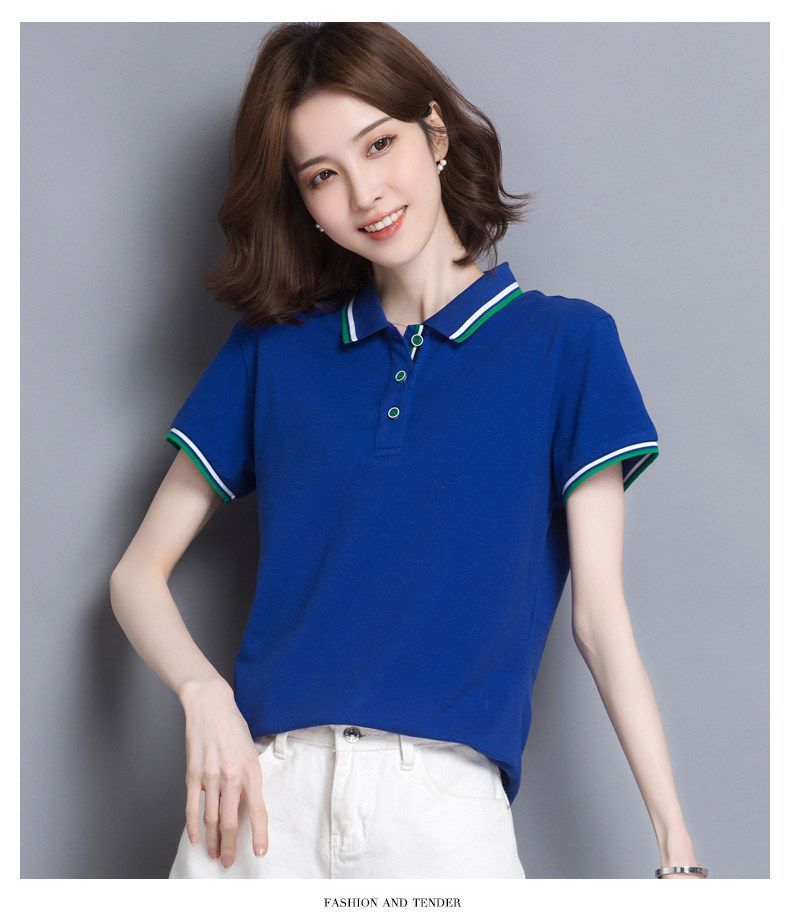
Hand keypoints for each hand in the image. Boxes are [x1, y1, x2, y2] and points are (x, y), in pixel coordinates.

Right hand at [179, 677, 268, 867]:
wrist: (210, 705)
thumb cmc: (233, 726)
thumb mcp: (251, 750)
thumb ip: (249, 777)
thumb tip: (248, 802)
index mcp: (251, 770)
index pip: (258, 810)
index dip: (259, 834)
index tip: (260, 852)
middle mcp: (232, 776)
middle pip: (232, 821)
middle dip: (232, 845)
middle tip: (231, 861)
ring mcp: (211, 777)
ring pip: (212, 818)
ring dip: (214, 840)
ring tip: (215, 854)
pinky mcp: (193, 775)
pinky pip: (192, 807)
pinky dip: (193, 826)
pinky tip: (196, 838)